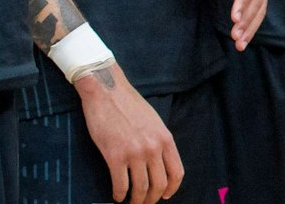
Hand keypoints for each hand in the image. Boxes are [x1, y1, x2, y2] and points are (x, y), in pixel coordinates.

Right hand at [74, 63, 183, 203]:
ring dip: (136, 201)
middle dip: (152, 199)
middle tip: (144, 203)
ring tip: (131, 203)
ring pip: (140, 189)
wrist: (107, 91)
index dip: (171, 189)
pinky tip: (117, 196)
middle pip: (159, 185)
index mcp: (165, 139)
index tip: (165, 196)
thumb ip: (158, 141)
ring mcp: (135, 153)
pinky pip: (121, 185)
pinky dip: (119, 195)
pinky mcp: (115, 156)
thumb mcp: (153, 121)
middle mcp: (153, 148)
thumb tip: (159, 163)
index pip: (176, 172)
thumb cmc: (128, 105)